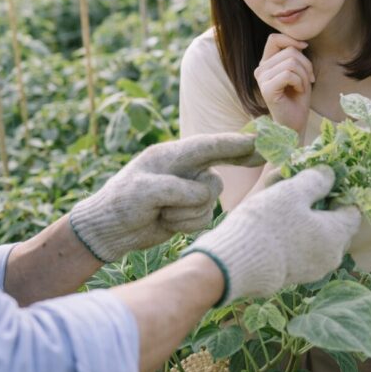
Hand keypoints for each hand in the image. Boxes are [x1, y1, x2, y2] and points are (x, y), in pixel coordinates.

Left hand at [69, 133, 263, 261]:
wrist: (106, 231)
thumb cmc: (119, 204)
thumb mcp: (144, 192)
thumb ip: (178, 189)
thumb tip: (206, 195)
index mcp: (170, 156)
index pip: (208, 147)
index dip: (234, 143)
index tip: (257, 140)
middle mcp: (182, 171)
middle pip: (217, 171)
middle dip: (236, 163)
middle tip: (263, 155)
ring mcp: (185, 191)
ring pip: (210, 201)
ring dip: (187, 212)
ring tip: (160, 214)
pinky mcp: (186, 211)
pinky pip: (203, 218)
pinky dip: (185, 224)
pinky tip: (164, 223)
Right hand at [183, 167, 360, 304]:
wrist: (235, 265)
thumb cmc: (269, 224)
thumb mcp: (292, 191)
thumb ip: (316, 180)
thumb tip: (330, 174)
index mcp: (338, 234)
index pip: (353, 210)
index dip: (340, 192)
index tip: (322, 180)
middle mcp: (331, 257)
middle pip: (334, 225)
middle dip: (319, 205)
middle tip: (296, 187)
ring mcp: (312, 270)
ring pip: (315, 237)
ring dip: (303, 219)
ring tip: (278, 201)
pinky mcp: (292, 277)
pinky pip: (300, 250)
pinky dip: (293, 236)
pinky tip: (271, 223)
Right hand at [254, 34, 314, 134]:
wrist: (295, 122)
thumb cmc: (298, 97)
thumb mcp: (299, 71)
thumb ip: (295, 55)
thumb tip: (300, 43)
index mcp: (266, 63)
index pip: (274, 39)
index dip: (291, 40)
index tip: (304, 48)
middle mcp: (260, 69)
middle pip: (289, 51)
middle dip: (306, 65)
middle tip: (308, 80)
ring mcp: (261, 79)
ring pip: (291, 63)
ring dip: (304, 75)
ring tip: (302, 87)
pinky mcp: (266, 89)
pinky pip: (289, 74)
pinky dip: (300, 82)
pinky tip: (298, 91)